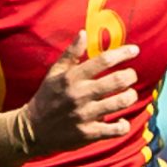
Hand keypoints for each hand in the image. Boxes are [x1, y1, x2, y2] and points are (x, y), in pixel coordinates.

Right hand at [20, 41, 139, 154]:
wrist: (32, 130)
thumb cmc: (47, 97)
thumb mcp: (54, 73)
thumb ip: (70, 54)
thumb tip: (83, 33)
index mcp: (71, 78)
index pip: (103, 60)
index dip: (122, 53)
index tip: (135, 50)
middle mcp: (79, 95)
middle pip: (117, 80)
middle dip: (130, 76)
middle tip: (131, 76)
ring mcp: (85, 115)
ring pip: (121, 102)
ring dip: (130, 96)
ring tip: (129, 94)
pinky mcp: (88, 133)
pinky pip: (116, 130)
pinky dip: (124, 125)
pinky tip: (121, 121)